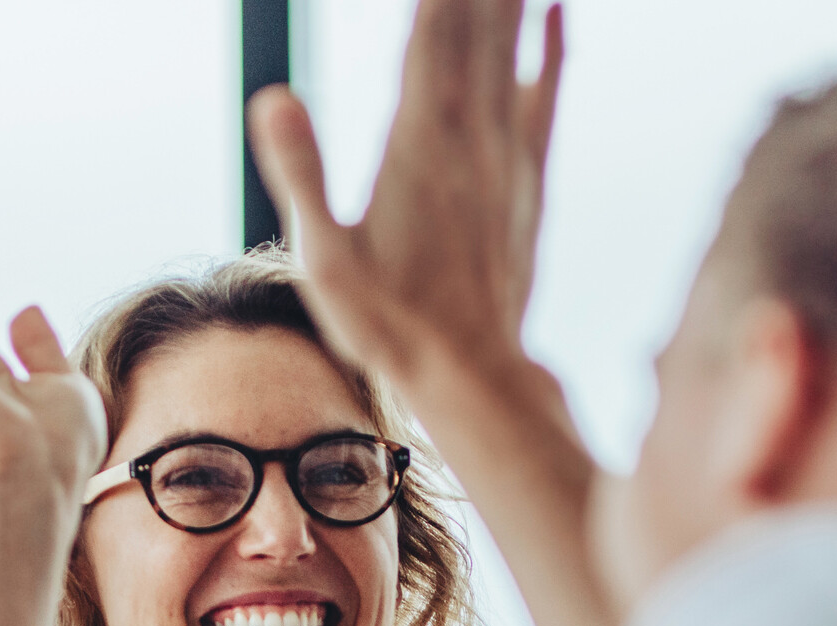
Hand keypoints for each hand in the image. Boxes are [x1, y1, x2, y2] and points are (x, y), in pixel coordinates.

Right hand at [247, 0, 563, 392]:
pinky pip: (547, 95)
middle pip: (477, 16)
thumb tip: (276, 96)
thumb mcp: (325, 260)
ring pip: (514, 42)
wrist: (473, 378)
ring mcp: (506, 154)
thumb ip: (301, 175)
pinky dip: (554, 45)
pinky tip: (559, 8)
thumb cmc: (391, 328)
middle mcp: (471, 133)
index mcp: (418, 139)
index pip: (430, 20)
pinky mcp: (527, 182)